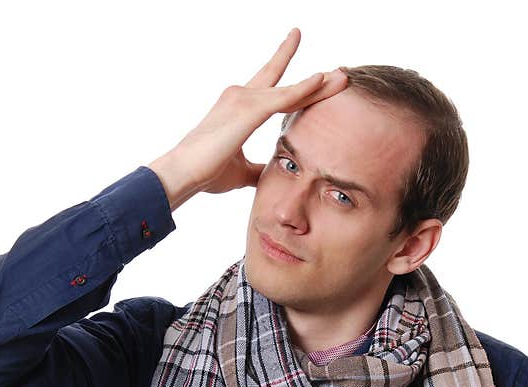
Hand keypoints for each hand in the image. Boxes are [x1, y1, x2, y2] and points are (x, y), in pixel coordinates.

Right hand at [148, 27, 347, 210]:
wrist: (183, 173)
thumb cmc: (206, 172)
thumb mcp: (241, 171)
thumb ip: (257, 168)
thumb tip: (270, 175)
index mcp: (240, 108)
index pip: (275, 90)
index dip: (300, 86)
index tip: (321, 78)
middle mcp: (241, 96)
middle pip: (285, 82)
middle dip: (314, 78)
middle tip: (340, 71)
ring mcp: (243, 100)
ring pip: (289, 89)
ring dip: (318, 83)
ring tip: (343, 76)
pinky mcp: (247, 111)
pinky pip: (282, 97)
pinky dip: (303, 89)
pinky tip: (322, 81)